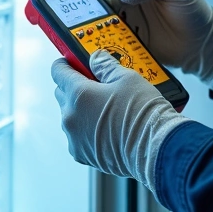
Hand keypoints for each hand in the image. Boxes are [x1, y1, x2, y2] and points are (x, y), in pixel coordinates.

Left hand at [51, 50, 188, 191]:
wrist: (155, 148)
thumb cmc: (142, 113)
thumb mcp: (127, 78)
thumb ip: (105, 65)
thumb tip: (95, 58)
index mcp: (78, 94)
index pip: (58, 72)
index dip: (65, 64)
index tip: (73, 62)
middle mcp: (70, 117)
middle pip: (61, 94)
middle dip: (73, 87)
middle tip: (96, 85)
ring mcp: (74, 138)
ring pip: (69, 116)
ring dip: (80, 110)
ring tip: (105, 109)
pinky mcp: (82, 155)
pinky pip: (77, 136)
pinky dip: (86, 130)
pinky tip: (107, 128)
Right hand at [67, 0, 212, 86]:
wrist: (205, 44)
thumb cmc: (192, 8)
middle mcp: (123, 5)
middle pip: (92, 8)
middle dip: (77, 14)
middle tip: (64, 20)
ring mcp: (124, 28)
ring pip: (97, 31)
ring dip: (87, 37)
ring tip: (77, 41)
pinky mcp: (128, 50)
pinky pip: (110, 51)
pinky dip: (102, 55)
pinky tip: (96, 59)